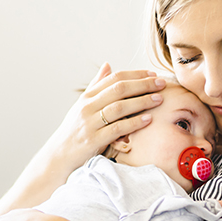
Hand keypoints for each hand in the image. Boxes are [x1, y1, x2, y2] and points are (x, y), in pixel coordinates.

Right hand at [43, 63, 166, 172]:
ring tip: (159, 99)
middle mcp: (87, 107)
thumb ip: (97, 86)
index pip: (114, 79)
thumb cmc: (75, 130)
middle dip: (143, 85)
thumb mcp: (82, 105)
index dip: (135, 74)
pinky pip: (117, 128)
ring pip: (119, 107)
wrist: (59, 155)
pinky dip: (134, 123)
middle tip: (161, 84)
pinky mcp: (93, 140)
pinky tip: (148, 119)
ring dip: (142, 101)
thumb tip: (108, 65)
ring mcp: (89, 123)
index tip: (152, 75)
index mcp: (87, 97)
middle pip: (119, 89)